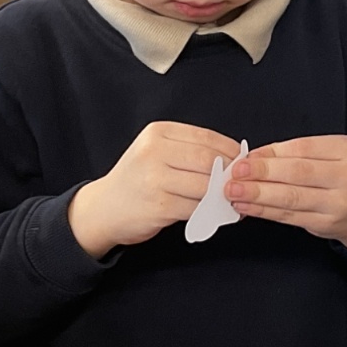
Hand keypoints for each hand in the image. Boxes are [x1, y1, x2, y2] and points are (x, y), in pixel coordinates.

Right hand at [69, 122, 242, 257]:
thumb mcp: (156, 152)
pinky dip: (212, 211)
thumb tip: (233, 157)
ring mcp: (155, 180)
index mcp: (157, 133)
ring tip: (233, 199)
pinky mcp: (159, 206)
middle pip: (209, 160)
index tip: (242, 162)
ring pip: (205, 184)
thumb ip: (189, 150)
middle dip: (230, 174)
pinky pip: (197, 207)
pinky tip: (217, 213)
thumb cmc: (136, 180)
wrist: (104, 209)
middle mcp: (154, 152)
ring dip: (224, 194)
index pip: (206, 137)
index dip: (230, 150)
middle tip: (242, 184)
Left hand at [227, 135, 346, 252]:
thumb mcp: (326, 155)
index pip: (304, 149)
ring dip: (258, 194)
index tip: (246, 157)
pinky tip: (247, 206)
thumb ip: (293, 153)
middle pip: (298, 173)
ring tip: (234, 191)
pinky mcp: (327, 224)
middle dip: (262, 173)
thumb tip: (254, 156)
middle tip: (235, 174)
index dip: (272, 153)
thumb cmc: (339, 176)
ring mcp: (339, 203)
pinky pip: (290, 216)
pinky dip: (265, 211)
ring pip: (292, 197)